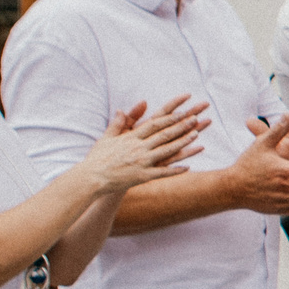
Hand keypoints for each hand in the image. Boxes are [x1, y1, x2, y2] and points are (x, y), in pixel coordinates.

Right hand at [75, 97, 207, 193]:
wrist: (91, 178)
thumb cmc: (97, 158)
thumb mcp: (106, 138)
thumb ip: (117, 124)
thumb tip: (121, 110)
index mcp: (131, 137)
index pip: (154, 124)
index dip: (169, 118)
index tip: (182, 112)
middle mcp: (138, 148)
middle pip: (164, 135)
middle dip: (181, 126)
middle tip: (196, 118)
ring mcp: (142, 162)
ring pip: (166, 151)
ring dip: (183, 143)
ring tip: (197, 136)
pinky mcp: (142, 176)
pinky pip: (162, 173)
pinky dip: (175, 170)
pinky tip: (187, 167)